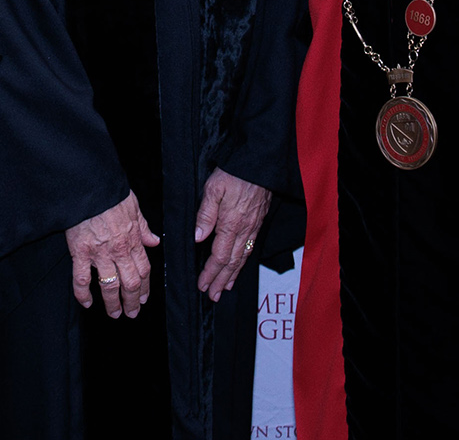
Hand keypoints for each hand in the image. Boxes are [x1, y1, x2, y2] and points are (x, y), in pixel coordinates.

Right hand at [67, 190, 160, 317]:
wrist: (89, 186)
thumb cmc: (110, 193)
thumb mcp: (134, 206)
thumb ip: (144, 226)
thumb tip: (154, 241)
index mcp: (133, 239)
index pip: (144, 269)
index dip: (146, 287)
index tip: (145, 298)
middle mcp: (119, 250)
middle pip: (130, 283)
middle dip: (132, 301)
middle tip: (132, 313)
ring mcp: (99, 253)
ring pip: (109, 285)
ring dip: (113, 303)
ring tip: (114, 314)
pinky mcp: (80, 252)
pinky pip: (82, 279)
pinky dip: (83, 294)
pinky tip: (87, 303)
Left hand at [192, 168, 272, 300]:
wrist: (260, 163)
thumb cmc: (235, 173)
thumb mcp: (214, 189)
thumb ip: (206, 214)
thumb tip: (199, 238)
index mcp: (231, 223)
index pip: (219, 256)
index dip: (210, 272)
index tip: (203, 284)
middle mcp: (244, 230)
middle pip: (232, 262)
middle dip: (221, 280)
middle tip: (213, 295)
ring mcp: (253, 228)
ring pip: (242, 258)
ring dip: (232, 275)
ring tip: (225, 288)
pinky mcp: (258, 223)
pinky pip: (250, 249)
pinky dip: (243, 263)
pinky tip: (239, 267)